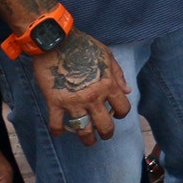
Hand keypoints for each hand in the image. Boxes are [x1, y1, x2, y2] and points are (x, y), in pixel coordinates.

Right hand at [31, 28, 131, 145]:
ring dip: (87, 139)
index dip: (121, 113)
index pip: (122, 108)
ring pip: (83, 130)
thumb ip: (118, 75)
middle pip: (104, 125)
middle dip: (106, 133)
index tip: (116, 114)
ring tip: (88, 141)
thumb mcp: (107, 56)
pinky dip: (57, 131)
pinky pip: (56, 123)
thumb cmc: (84, 46)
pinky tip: (59, 133)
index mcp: (108, 85)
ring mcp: (73, 101)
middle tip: (104, 134)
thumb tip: (127, 91)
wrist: (56, 42)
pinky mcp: (54, 102)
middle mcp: (93, 97)